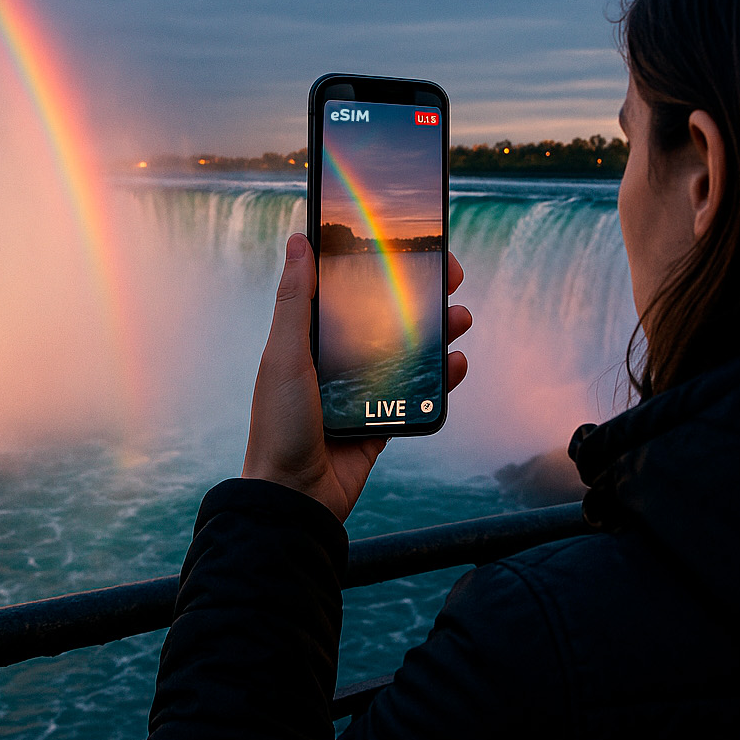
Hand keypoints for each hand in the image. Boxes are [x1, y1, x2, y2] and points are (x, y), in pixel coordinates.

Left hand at [242, 233, 470, 521]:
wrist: (294, 498)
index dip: (377, 267)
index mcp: (310, 341)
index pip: (347, 292)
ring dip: (437, 333)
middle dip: (419, 296)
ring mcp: (362, 393)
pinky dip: (439, 380)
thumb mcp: (284, 356)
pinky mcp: (382, 422)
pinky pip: (416, 396)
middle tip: (448, 275)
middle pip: (385, 319)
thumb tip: (298, 240)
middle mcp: (337, 362)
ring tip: (460, 317)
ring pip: (408, 354)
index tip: (407, 245)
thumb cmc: (279, 426)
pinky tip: (455, 364)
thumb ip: (294, 301)